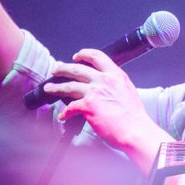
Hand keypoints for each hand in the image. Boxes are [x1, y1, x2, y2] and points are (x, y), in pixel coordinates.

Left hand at [46, 48, 168, 165]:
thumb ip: (114, 84)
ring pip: (69, 86)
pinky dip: (65, 113)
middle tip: (56, 70)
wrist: (135, 130)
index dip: (84, 54)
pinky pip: (70, 107)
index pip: (97, 56)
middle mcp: (104, 80)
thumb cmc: (134, 116)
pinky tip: (63, 116)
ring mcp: (95, 92)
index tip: (76, 56)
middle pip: (77, 69)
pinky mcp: (88, 106)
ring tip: (49, 88)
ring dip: (56, 87)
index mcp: (116, 75)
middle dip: (63, 68)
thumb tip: (103, 86)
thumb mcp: (128, 91)